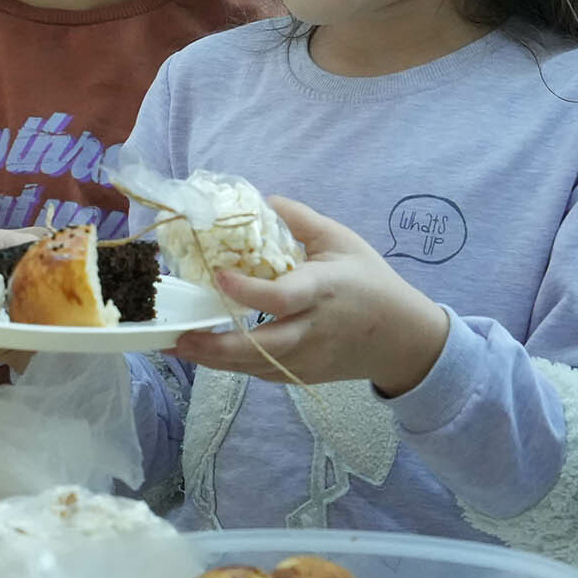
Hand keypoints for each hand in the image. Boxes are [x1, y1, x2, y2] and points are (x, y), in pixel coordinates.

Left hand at [167, 196, 449, 395]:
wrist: (404, 340)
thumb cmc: (372, 283)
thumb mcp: (343, 241)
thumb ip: (302, 220)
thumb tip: (264, 200)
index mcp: (323, 290)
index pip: (282, 296)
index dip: (248, 290)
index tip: (218, 276)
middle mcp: (313, 330)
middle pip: (262, 346)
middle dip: (216, 345)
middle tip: (176, 336)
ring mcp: (308, 359)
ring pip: (256, 366)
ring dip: (214, 359)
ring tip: (174, 346)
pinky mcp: (304, 377)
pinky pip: (263, 373)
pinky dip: (234, 366)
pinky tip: (206, 353)